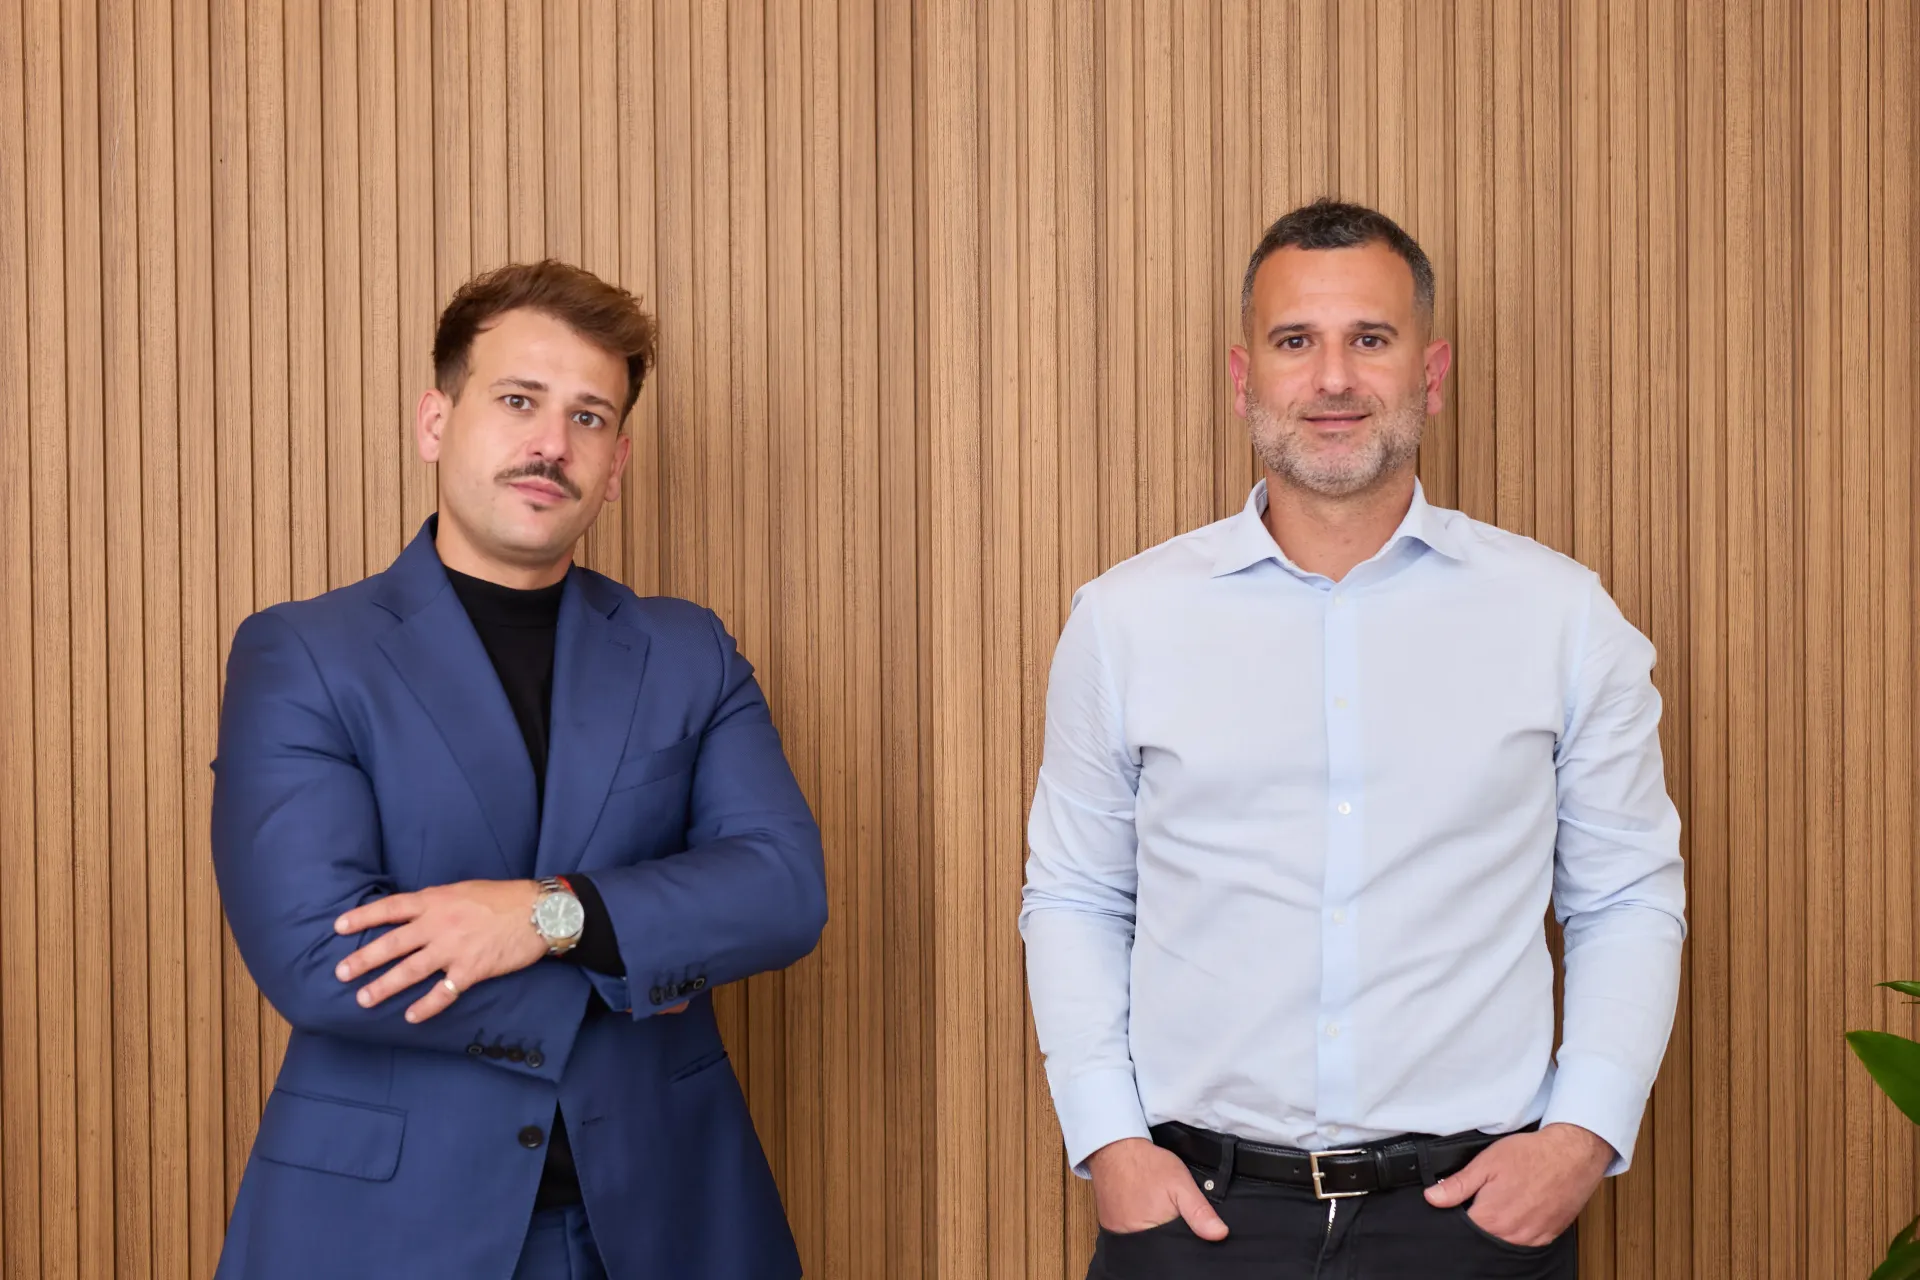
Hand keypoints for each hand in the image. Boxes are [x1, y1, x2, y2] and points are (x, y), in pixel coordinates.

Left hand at [333, 880, 547, 1022]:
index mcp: (435, 901)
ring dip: (385, 986)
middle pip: (393, 943)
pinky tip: (411, 1017)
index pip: (390, 908)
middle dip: (364, 959)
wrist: (539, 911)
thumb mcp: (462, 890)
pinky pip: (443, 992)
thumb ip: (436, 903)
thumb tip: (414, 915)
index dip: (363, 917)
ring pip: (411, 970)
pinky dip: (426, 1006)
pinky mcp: (472, 969)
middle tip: (341, 973)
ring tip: (364, 1000)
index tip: (338, 927)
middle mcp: (439, 924)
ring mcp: (454, 948)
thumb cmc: (502, 898)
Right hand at [1087, 1138, 1228, 1239]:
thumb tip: (1220, 1233)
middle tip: (1165, 1207)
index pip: (1176, 1247)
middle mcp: (1133, 1238)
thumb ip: (1200, 1211)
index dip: (1183, 1235)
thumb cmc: (1147, 1164)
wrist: (1114, 1147)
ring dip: (1150, 1226)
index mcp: (1154, 1233)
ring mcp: (1118, 1232)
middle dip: (1166, 1230)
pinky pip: (1126, 1231)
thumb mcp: (1181, 1184)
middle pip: (1159, 1245)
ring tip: (1151, 1205)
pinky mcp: (1108, 1224)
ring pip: (1143, 1238)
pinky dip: (1134, 1222)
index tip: (1183, 1220)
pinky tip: (1138, 1205)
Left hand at [1423, 1123, 1612, 1246]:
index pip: (1463, 1229)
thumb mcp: (1486, 1163)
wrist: (1572, 1154)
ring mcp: (1532, 1237)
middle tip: (1488, 1197)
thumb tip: (1432, 1198)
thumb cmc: (1531, 1155)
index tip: (1463, 1202)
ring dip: (1500, 1228)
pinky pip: (1527, 1241)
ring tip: (1505, 1201)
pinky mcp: (1549, 1235)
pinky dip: (1520, 1231)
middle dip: (1480, 1221)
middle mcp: (1512, 1234)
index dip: (1459, 1214)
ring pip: (1505, 1241)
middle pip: (1484, 1238)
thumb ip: (1458, 1185)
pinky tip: (1521, 1210)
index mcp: (1491, 1217)